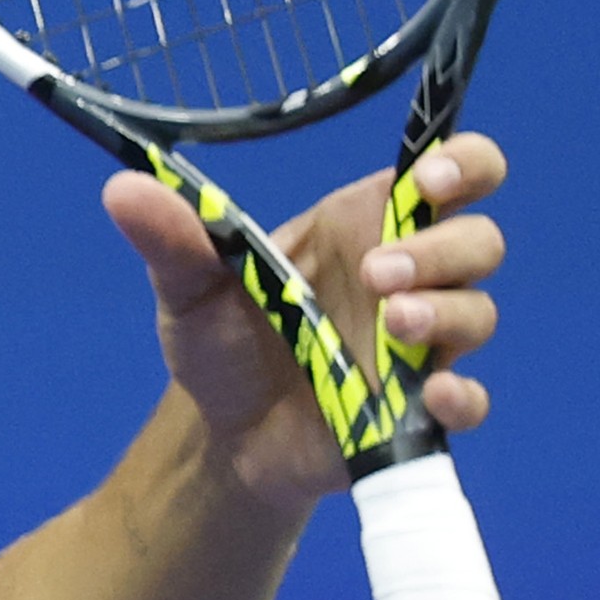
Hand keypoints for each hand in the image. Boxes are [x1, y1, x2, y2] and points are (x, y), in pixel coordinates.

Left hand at [103, 133, 508, 511]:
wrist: (219, 433)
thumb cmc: (220, 340)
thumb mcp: (188, 288)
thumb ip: (173, 239)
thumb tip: (122, 187)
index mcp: (364, 225)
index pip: (451, 172)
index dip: (462, 165)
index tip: (431, 181)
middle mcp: (410, 277)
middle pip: (478, 239)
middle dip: (443, 249)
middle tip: (380, 273)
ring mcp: (422, 343)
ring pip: (478, 312)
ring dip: (446, 312)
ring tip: (392, 323)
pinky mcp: (420, 407)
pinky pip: (470, 400)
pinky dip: (462, 397)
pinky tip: (432, 397)